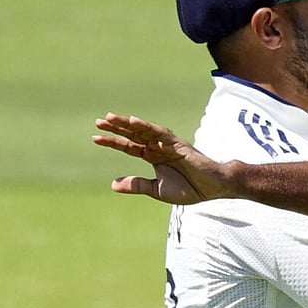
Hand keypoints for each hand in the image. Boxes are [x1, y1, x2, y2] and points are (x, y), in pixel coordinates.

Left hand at [92, 112, 230, 203]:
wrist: (212, 188)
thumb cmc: (189, 189)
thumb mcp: (157, 189)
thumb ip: (137, 185)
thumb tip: (112, 184)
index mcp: (154, 157)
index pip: (130, 146)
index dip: (113, 142)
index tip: (95, 138)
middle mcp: (159, 147)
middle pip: (134, 135)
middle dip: (116, 128)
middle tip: (98, 122)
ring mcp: (168, 144)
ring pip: (144, 131)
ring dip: (128, 124)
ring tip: (110, 118)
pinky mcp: (178, 144)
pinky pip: (160, 133)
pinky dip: (147, 127)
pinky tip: (134, 122)